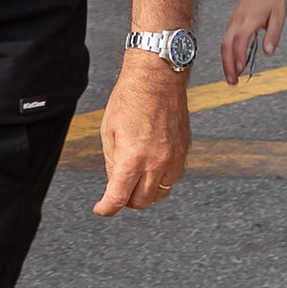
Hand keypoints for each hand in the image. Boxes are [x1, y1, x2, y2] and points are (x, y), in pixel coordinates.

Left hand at [93, 51, 188, 215]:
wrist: (157, 79)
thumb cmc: (130, 98)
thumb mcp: (109, 131)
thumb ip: (112, 162)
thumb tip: (115, 182)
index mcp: (132, 157)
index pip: (119, 198)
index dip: (107, 208)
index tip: (102, 209)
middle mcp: (156, 162)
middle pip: (141, 202)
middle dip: (127, 201)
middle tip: (117, 191)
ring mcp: (173, 159)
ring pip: (159, 194)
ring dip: (145, 192)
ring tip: (134, 178)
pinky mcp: (184, 153)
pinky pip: (172, 179)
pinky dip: (159, 179)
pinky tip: (150, 166)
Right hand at [220, 0, 286, 83]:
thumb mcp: (278, 16)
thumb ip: (273, 35)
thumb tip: (268, 52)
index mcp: (249, 20)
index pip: (240, 41)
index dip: (238, 56)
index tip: (240, 70)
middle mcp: (237, 21)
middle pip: (226, 45)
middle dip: (227, 65)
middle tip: (232, 81)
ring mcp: (233, 21)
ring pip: (224, 43)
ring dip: (226, 61)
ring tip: (231, 76)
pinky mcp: (233, 22)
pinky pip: (226, 39)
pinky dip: (227, 53)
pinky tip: (232, 62)